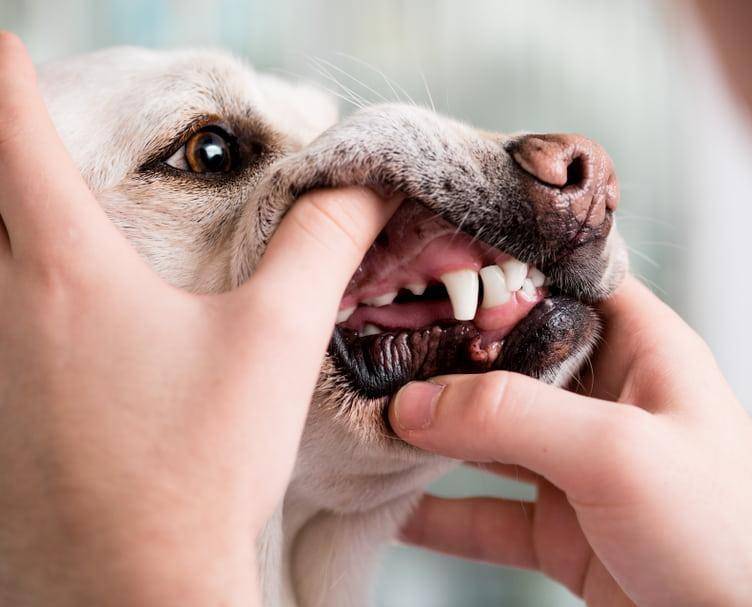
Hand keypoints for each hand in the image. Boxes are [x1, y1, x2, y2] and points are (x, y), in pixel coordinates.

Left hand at [0, 33, 398, 605]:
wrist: (140, 583)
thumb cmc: (205, 462)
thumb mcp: (277, 339)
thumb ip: (322, 243)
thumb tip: (366, 183)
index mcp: (68, 271)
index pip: (11, 136)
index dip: (4, 75)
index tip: (4, 43)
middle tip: (18, 129)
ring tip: (30, 217)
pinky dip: (3, 292)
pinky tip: (37, 325)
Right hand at [389, 276, 751, 605]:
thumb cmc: (730, 531)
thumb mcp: (617, 452)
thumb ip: (513, 417)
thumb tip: (415, 403)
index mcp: (641, 348)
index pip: (561, 283)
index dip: (497, 270)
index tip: (424, 264)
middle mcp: (608, 399)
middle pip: (510, 361)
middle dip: (443, 357)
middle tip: (370, 348)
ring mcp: (582, 467)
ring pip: (490, 437)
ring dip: (432, 435)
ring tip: (365, 424)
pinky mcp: (566, 529)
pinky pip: (488, 512)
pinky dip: (441, 513)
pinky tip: (393, 508)